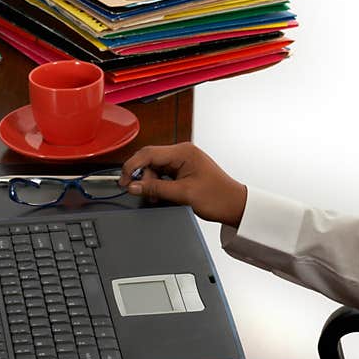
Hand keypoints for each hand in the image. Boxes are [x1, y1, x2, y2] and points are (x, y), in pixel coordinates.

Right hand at [119, 142, 247, 227]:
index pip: (148, 153)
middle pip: (150, 159)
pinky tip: (163, 195)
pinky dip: (159, 184)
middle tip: (139, 192)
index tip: (123, 180)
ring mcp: (183, 160)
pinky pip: (164, 174)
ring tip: (158, 197)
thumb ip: (156, 188)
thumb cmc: (218, 197)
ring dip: (151, 182)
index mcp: (184, 152)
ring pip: (155, 168)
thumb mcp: (183, 194)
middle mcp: (183, 152)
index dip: (132, 166)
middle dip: (142, 176)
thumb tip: (134, 186)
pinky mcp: (184, 170)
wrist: (235, 205)